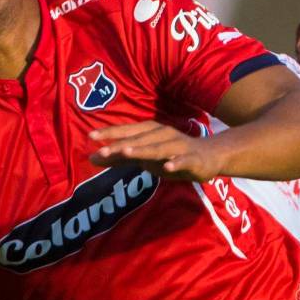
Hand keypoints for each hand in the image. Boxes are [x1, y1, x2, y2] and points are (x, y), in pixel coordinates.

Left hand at [90, 122, 224, 181]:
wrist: (209, 157)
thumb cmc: (172, 155)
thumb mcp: (144, 157)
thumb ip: (119, 158)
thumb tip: (91, 158)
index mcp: (150, 132)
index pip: (127, 131)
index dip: (110, 133)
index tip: (90, 136)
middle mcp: (163, 135)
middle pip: (140, 139)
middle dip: (121, 144)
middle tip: (104, 150)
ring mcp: (178, 146)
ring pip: (158, 148)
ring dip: (143, 150)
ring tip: (127, 153)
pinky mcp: (193, 159)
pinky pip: (183, 161)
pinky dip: (175, 163)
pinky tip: (167, 168)